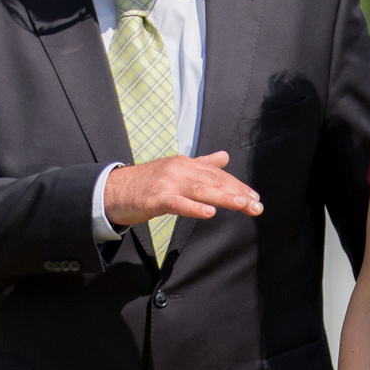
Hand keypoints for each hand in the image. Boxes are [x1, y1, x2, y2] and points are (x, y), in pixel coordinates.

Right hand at [105, 151, 261, 225]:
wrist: (112, 189)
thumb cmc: (145, 183)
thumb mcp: (175, 170)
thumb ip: (201, 164)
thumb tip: (224, 157)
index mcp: (185, 164)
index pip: (217, 174)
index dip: (237, 185)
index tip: (254, 197)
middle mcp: (179, 170)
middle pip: (214, 181)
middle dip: (238, 193)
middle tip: (257, 205)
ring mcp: (167, 183)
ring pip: (201, 190)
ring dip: (225, 198)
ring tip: (243, 205)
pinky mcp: (155, 198)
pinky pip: (178, 203)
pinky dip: (194, 207)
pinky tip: (210, 212)